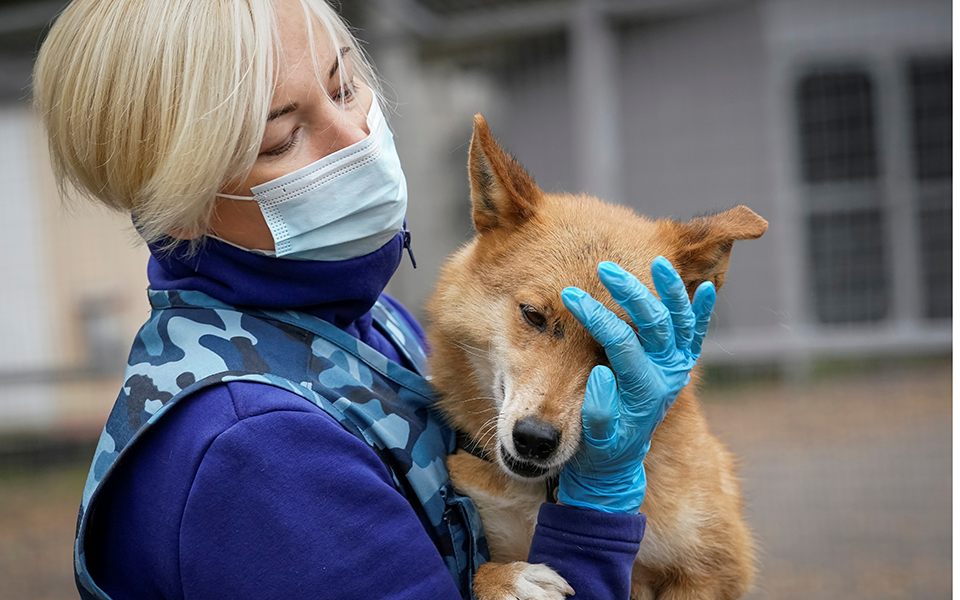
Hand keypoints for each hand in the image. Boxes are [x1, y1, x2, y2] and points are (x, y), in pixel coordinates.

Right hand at [558, 257, 715, 512]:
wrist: (620, 462)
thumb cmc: (601, 449)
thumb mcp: (594, 439)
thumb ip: (597, 412)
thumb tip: (599, 376)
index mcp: (643, 390)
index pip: (620, 341)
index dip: (595, 317)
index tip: (569, 296)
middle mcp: (667, 374)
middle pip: (654, 323)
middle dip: (630, 292)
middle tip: (605, 268)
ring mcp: (677, 368)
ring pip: (681, 321)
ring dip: (671, 290)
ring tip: (657, 261)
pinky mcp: (680, 365)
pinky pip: (697, 334)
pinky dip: (702, 311)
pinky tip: (706, 286)